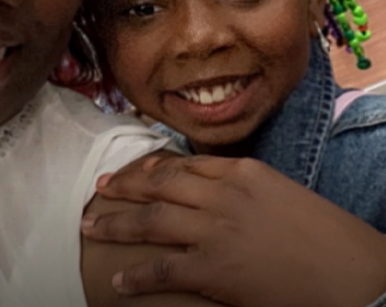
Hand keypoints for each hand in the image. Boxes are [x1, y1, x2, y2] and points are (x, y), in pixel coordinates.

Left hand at [81, 155, 385, 306]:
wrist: (354, 275)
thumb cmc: (325, 235)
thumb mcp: (282, 192)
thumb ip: (243, 184)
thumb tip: (211, 186)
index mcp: (242, 171)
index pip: (185, 162)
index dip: (153, 167)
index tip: (133, 172)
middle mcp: (222, 194)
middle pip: (161, 185)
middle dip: (126, 186)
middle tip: (100, 187)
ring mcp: (215, 231)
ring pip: (153, 220)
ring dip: (117, 223)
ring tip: (90, 224)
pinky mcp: (214, 270)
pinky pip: (164, 269)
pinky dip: (138, 275)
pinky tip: (120, 281)